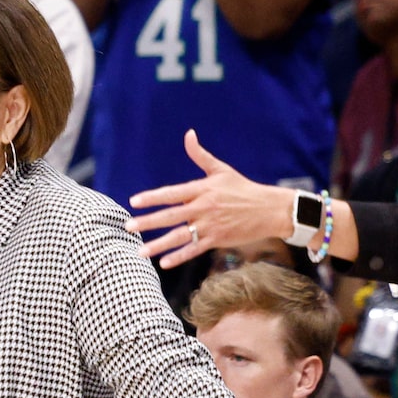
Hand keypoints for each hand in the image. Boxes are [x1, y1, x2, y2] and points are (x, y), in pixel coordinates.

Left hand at [130, 131, 298, 267]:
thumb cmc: (242, 188)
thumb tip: (188, 134)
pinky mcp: (217, 239)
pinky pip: (194, 249)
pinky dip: (179, 256)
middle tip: (127, 226)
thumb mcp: (221, 170)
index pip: (172, 193)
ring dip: (158, 245)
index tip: (133, 201)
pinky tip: (163, 263)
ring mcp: (210, 225)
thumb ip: (200, 155)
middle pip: (171, 216)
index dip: (152, 197)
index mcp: (202, 189)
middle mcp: (204, 207)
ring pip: (180, 236)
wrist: (269, 209)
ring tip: (139, 252)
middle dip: (148, 222)